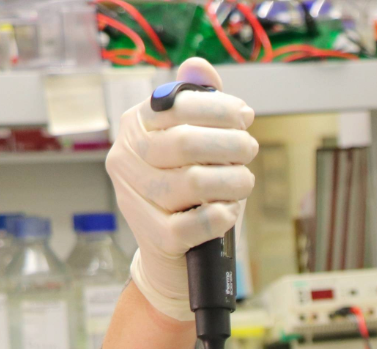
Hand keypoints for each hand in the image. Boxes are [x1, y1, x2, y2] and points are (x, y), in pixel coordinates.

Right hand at [106, 58, 257, 321]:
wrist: (173, 254)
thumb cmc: (188, 194)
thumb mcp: (194, 146)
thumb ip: (196, 105)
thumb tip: (198, 66)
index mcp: (135, 128)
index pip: (176, 106)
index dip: (217, 109)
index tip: (245, 117)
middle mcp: (126, 160)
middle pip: (184, 143)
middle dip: (228, 143)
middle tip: (250, 148)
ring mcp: (136, 200)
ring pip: (192, 183)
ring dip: (231, 181)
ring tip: (244, 181)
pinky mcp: (155, 237)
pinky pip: (194, 224)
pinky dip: (220, 216)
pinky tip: (229, 211)